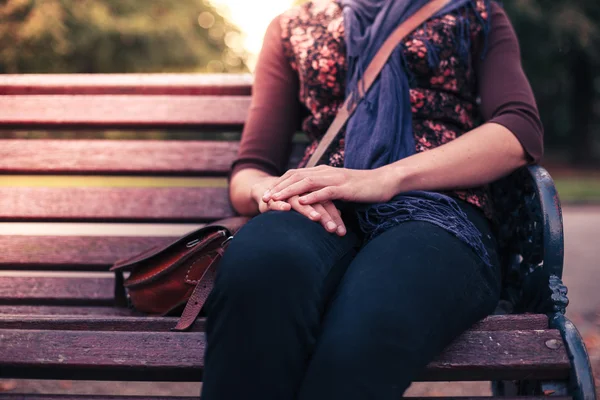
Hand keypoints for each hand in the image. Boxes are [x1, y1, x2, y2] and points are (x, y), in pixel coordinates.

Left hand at [262, 165, 394, 205]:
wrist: (384, 182)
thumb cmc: (362, 188)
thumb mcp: (339, 188)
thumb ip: (324, 191)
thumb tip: (311, 201)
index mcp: (323, 171)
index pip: (295, 174)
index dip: (280, 183)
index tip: (267, 193)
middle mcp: (326, 172)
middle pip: (296, 176)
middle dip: (278, 187)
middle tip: (264, 198)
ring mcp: (335, 179)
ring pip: (306, 183)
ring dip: (289, 191)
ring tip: (276, 199)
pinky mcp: (345, 188)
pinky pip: (325, 192)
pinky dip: (312, 197)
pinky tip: (302, 203)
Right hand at [267, 196, 345, 235]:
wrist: (268, 189)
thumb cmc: (293, 200)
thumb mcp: (309, 205)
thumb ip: (324, 210)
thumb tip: (339, 218)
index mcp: (313, 192)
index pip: (327, 204)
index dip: (335, 218)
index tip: (342, 233)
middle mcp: (301, 192)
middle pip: (316, 203)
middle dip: (325, 216)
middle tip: (332, 229)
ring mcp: (286, 193)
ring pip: (298, 201)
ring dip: (307, 209)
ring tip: (316, 218)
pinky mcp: (272, 196)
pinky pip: (276, 201)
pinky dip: (280, 204)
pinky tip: (286, 208)